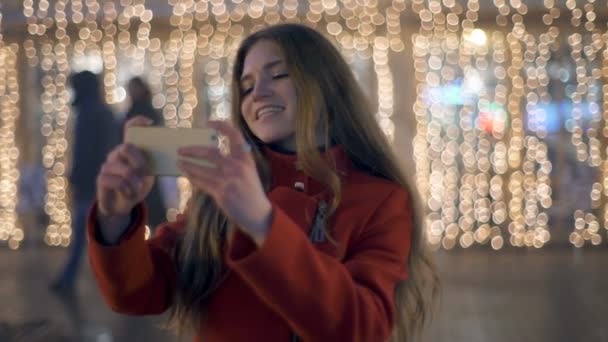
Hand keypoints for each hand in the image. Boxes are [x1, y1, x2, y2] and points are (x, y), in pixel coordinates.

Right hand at [96, 116, 154, 218]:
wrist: (122, 205)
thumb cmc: (137, 187)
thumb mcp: (148, 175)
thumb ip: (151, 165)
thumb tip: (167, 156)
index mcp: (129, 151)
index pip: (129, 129)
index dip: (138, 122)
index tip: (150, 123)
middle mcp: (116, 154)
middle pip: (126, 147)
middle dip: (139, 161)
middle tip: (144, 174)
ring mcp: (107, 166)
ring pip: (123, 168)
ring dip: (134, 180)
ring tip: (138, 188)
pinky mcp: (101, 179)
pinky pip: (115, 181)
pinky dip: (126, 189)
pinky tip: (130, 193)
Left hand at [177, 120, 271, 244]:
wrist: (258, 213)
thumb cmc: (252, 191)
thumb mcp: (249, 171)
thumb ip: (235, 160)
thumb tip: (213, 153)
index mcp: (246, 158)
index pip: (234, 135)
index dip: (221, 126)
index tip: (208, 123)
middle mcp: (237, 166)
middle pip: (210, 152)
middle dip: (192, 150)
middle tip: (180, 149)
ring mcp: (229, 179)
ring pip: (202, 168)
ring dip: (188, 165)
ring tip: (179, 162)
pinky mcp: (222, 193)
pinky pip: (202, 183)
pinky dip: (192, 178)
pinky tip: (186, 175)